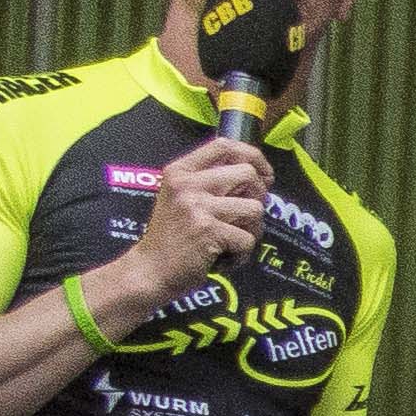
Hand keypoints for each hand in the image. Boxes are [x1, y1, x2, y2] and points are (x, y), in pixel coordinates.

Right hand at [124, 140, 267, 304]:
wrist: (151, 269)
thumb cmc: (173, 236)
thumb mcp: (182, 197)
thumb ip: (211, 182)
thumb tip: (257, 173)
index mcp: (180, 171)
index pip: (224, 145)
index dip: (253, 156)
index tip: (264, 174)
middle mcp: (187, 183)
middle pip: (248, 173)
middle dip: (258, 196)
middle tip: (245, 216)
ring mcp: (197, 206)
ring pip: (255, 208)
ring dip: (251, 229)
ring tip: (229, 240)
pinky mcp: (208, 230)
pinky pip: (248, 238)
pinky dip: (242, 254)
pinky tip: (222, 258)